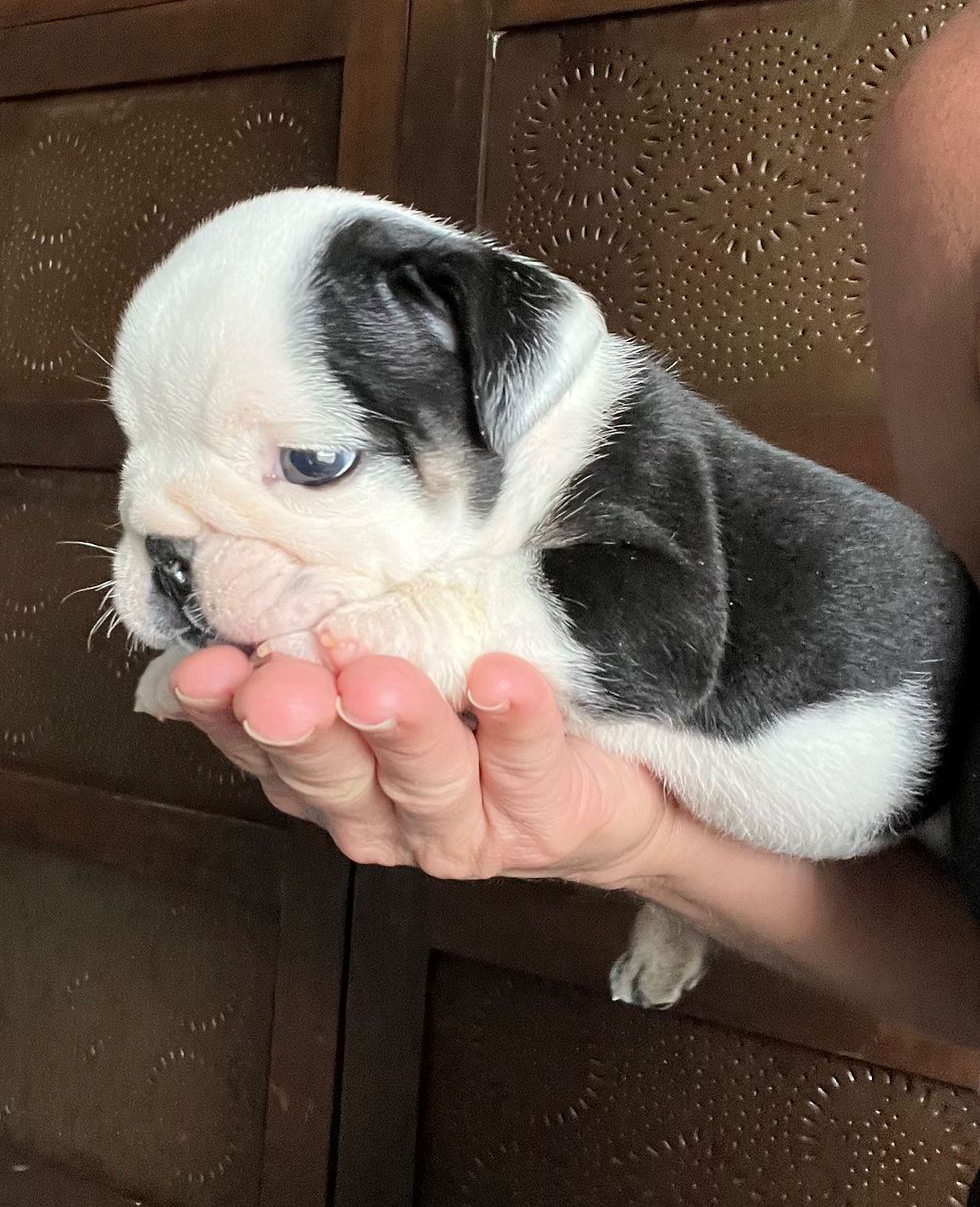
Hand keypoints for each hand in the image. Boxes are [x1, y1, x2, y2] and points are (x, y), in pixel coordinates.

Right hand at [169, 646, 679, 888]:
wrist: (605, 787)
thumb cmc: (476, 709)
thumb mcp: (396, 664)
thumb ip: (334, 642)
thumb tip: (266, 572)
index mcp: (331, 774)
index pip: (259, 747)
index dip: (225, 713)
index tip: (204, 668)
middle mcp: (379, 813)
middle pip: (330, 775)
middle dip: (302, 730)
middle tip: (282, 691)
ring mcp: (456, 829)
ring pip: (423, 780)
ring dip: (400, 730)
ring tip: (378, 684)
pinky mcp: (536, 823)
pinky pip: (524, 767)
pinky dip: (514, 723)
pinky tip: (502, 679)